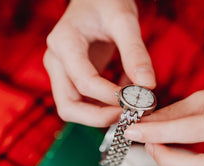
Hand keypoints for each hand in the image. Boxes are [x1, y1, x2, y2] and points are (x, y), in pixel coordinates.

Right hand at [43, 0, 155, 126]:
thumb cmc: (107, 1)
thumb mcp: (124, 20)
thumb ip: (135, 52)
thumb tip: (148, 86)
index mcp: (63, 43)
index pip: (84, 82)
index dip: (111, 96)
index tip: (138, 100)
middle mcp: (55, 60)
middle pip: (68, 106)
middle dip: (99, 117)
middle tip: (130, 115)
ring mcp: (60, 71)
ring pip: (72, 109)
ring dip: (101, 116)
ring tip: (131, 109)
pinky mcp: (70, 77)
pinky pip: (83, 102)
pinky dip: (104, 106)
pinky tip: (126, 93)